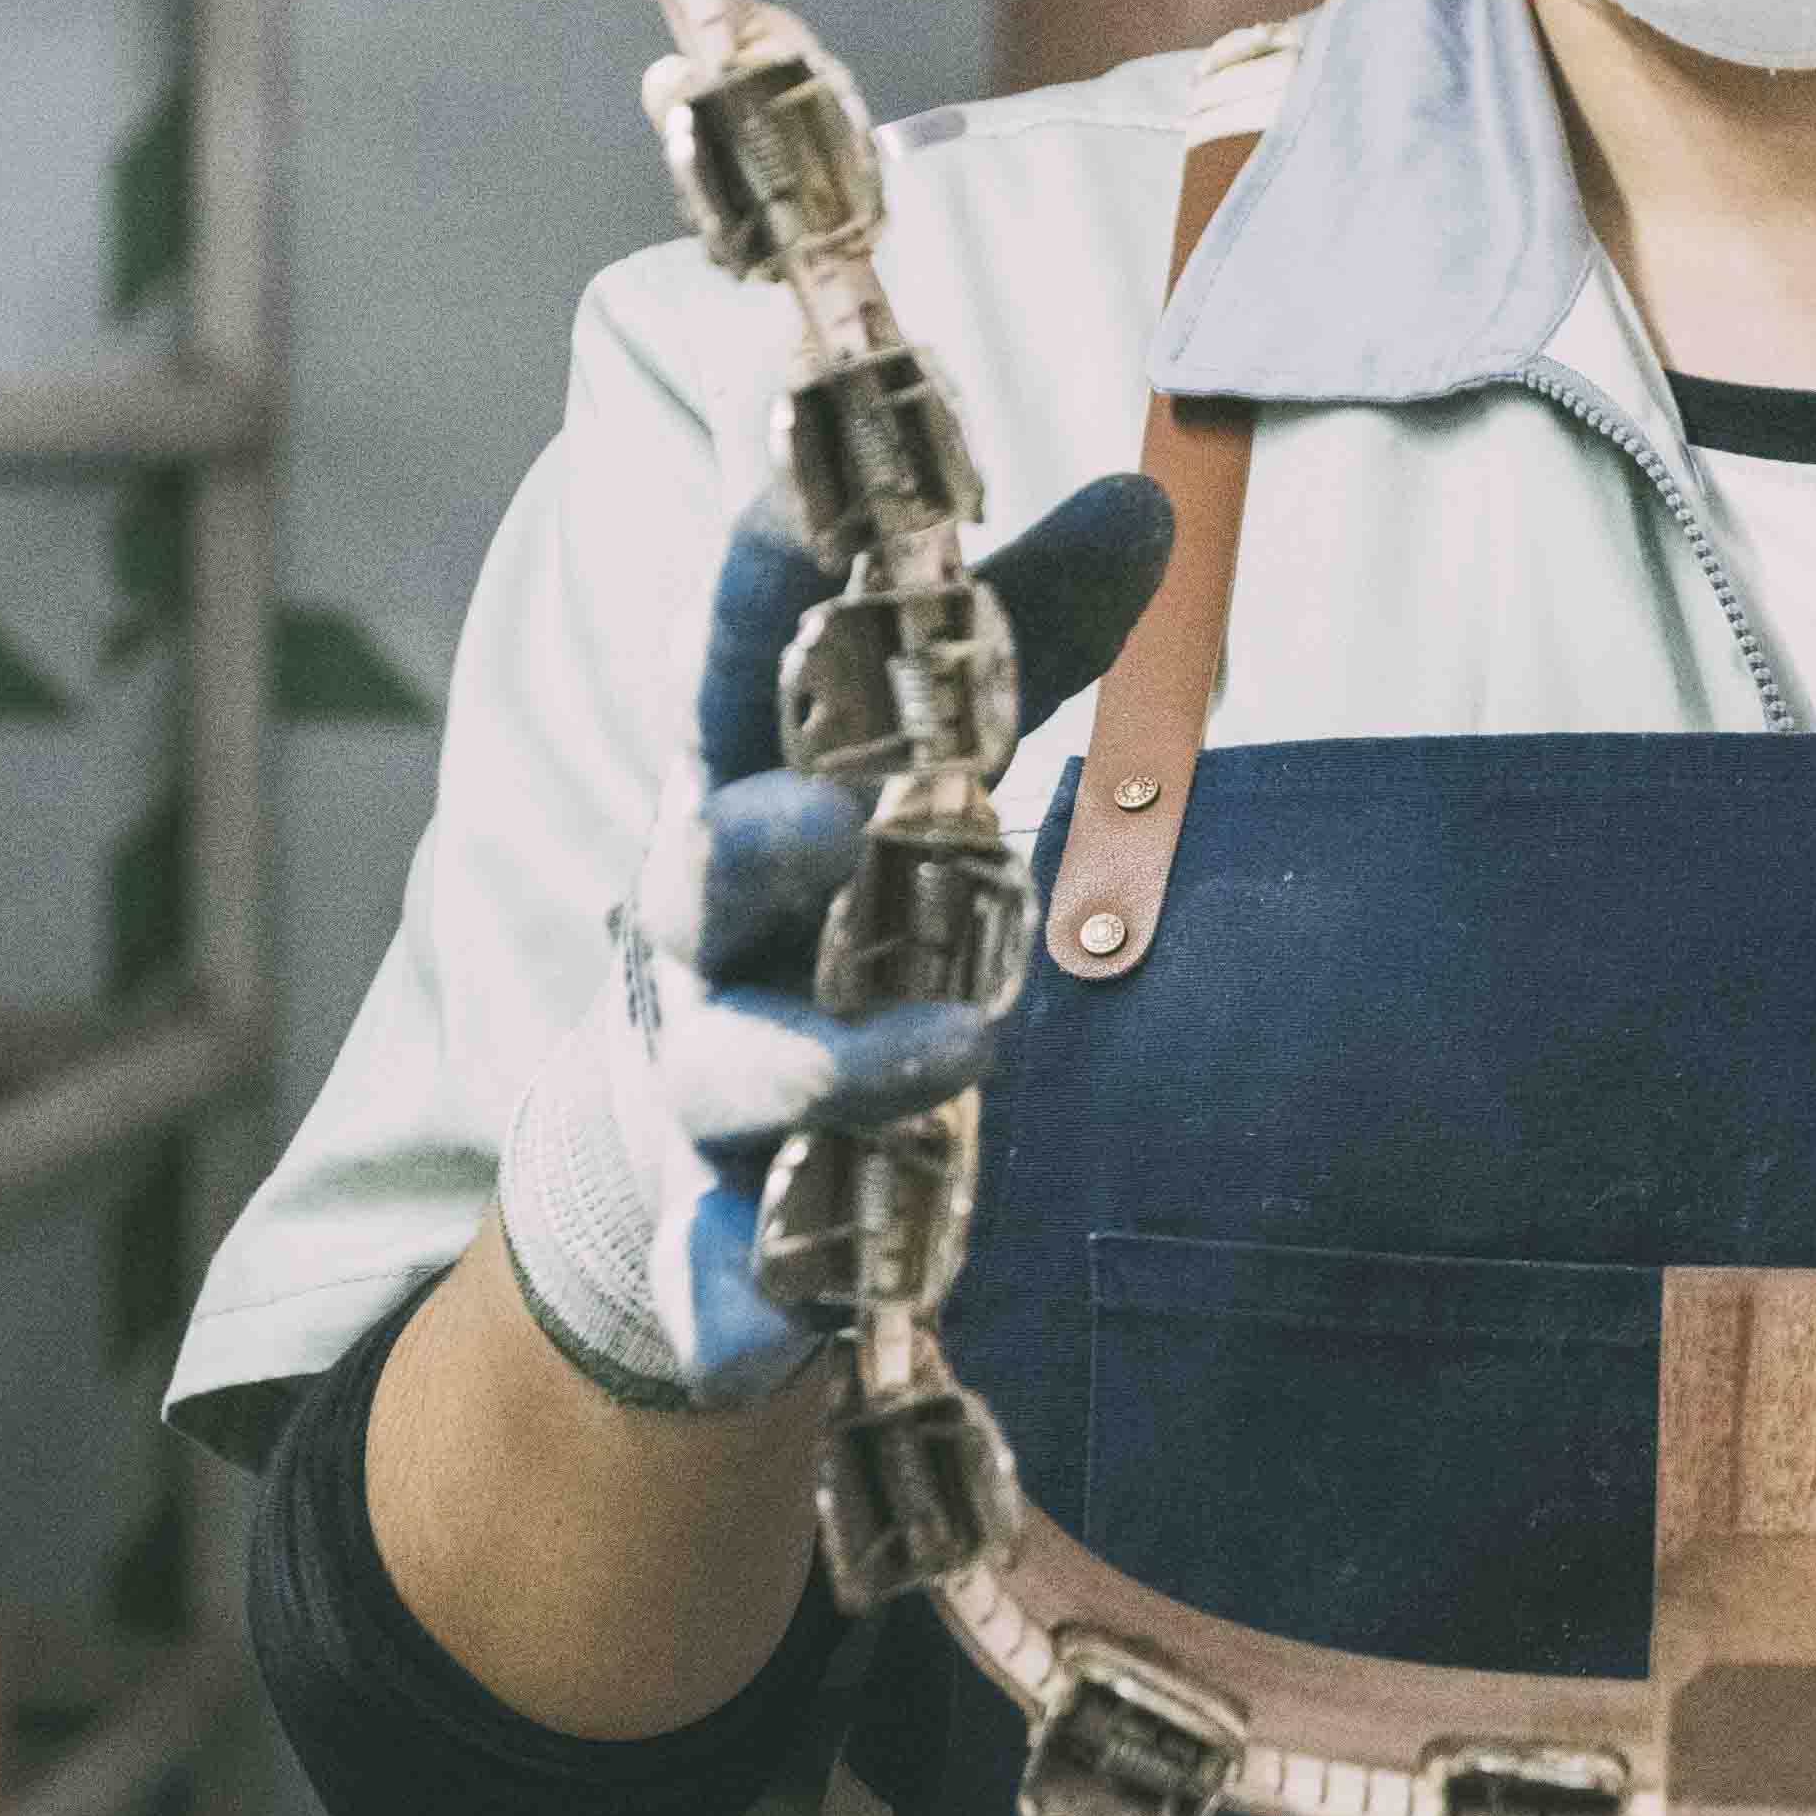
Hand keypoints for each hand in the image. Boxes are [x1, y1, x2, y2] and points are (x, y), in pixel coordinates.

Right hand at [495, 475, 1171, 1407]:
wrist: (663, 1127)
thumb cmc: (820, 889)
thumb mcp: (913, 756)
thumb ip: (1019, 636)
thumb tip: (1153, 495)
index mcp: (741, 780)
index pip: (736, 660)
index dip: (757, 568)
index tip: (788, 467)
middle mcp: (702, 919)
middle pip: (716, 859)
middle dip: (764, 832)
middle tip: (837, 810)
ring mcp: (700, 1069)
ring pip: (746, 1061)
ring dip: (831, 1058)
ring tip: (955, 1048)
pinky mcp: (712, 1215)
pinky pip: (719, 1262)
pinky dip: (737, 1301)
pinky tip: (766, 1347)